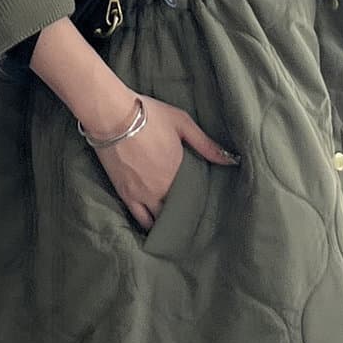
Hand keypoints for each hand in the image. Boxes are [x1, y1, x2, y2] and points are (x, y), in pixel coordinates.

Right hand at [85, 94, 239, 232]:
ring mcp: (142, 194)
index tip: (201, 202)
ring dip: (166, 222)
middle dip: (182, 214)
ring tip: (172, 225)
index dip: (197, 201)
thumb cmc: (148, 115)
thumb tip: (230, 159)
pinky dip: (147, 224)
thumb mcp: (182, 123)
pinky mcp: (125, 194)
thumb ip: (206, 144)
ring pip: (158, 219)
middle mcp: (161, 188)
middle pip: (176, 211)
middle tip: (188, 216)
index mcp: (177, 171)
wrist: (111, 115)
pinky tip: (153, 227)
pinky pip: (139, 218)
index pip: (193, 196)